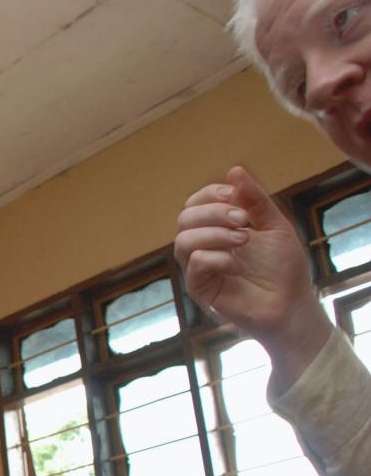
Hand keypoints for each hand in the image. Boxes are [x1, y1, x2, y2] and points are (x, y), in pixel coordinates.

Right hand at [174, 165, 333, 390]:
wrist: (291, 304)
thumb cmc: (284, 267)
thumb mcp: (275, 225)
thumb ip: (256, 200)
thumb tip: (234, 171)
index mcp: (218, 228)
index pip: (195, 203)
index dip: (209, 194)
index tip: (234, 195)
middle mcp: (204, 246)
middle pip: (185, 218)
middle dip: (212, 212)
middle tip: (242, 219)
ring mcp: (200, 268)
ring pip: (183, 241)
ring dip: (214, 234)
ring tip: (244, 240)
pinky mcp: (200, 289)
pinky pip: (194, 265)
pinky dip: (217, 258)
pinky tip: (238, 265)